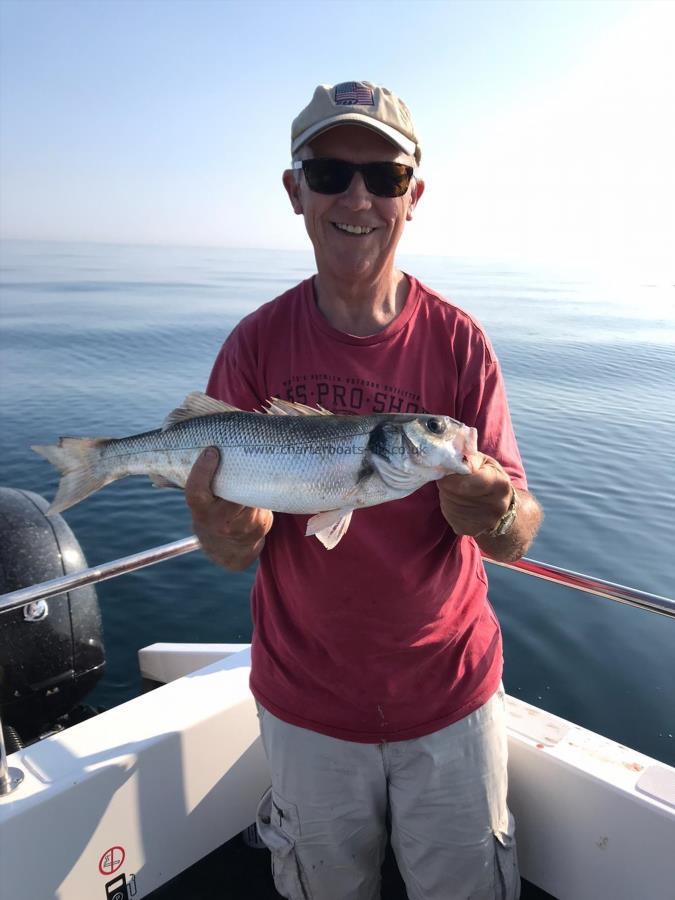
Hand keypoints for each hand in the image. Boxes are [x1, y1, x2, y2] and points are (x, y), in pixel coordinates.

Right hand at [185, 447, 272, 570]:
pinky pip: (264, 503)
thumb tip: (211, 447)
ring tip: (254, 474)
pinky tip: (260, 492)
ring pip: (252, 495)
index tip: (211, 450)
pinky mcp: (259, 528)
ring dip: (255, 484)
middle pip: (233, 491)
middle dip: (240, 474)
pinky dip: (263, 495)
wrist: (224, 548)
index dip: (202, 470)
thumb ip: (204, 481)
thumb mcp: (202, 502)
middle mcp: (218, 521)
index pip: (196, 490)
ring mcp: (240, 527)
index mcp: (200, 510)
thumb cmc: (212, 512)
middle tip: (246, 455)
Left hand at [437, 452, 511, 536]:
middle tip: (453, 480)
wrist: (502, 506)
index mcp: (500, 484)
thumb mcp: (485, 462)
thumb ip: (469, 459)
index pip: (465, 482)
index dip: (451, 476)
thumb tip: (451, 462)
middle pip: (453, 492)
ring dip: (447, 495)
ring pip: (448, 503)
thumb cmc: (490, 477)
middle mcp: (495, 506)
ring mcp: (484, 522)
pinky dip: (449, 507)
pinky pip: (449, 515)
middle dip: (447, 484)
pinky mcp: (471, 530)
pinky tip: (459, 503)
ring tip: (457, 491)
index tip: (446, 472)